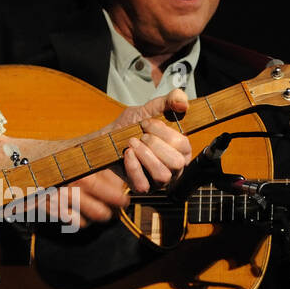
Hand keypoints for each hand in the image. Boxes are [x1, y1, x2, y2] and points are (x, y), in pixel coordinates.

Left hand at [63, 90, 191, 227]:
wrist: (106, 138)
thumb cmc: (130, 125)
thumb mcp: (148, 109)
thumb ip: (168, 101)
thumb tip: (182, 102)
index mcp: (181, 149)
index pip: (183, 144)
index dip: (163, 132)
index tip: (146, 124)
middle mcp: (174, 167)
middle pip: (176, 162)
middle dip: (154, 145)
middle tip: (140, 136)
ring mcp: (159, 180)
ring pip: (163, 175)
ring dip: (145, 156)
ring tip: (132, 144)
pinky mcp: (143, 187)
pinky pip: (144, 185)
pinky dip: (133, 167)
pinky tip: (127, 154)